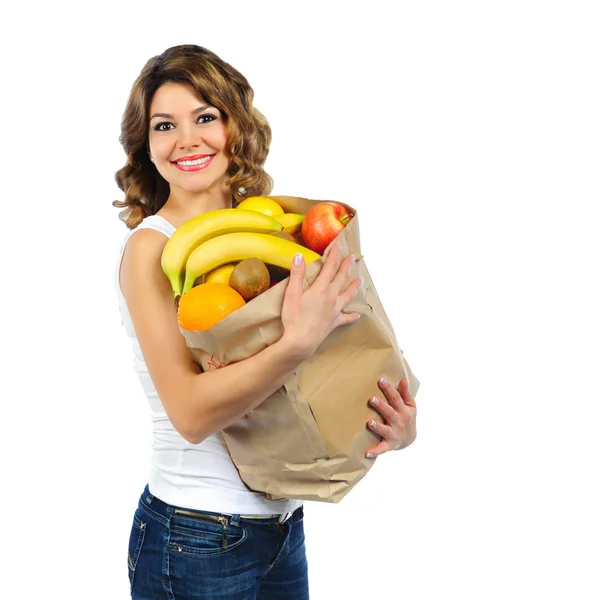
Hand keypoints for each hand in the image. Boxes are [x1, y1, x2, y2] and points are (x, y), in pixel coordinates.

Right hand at [280, 242, 362, 357]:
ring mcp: (335, 310)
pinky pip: (346, 318)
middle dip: (346, 266)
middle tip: (351, 257)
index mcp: (321, 288)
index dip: (334, 255)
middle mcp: (331, 297)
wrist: (301, 341)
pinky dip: (352, 316)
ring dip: (354, 286)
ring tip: (360, 280)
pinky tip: (357, 314)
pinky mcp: (334, 322)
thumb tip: (299, 256)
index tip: (338, 245)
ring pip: (348, 295)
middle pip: (342, 278)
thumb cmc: (294, 317)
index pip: (330, 267)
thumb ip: (297, 274)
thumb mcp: (291, 294)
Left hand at [365, 377, 416, 457]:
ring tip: (369, 422)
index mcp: (404, 411)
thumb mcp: (410, 406)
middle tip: (372, 399)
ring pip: (385, 430)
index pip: (396, 398)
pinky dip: (375, 451)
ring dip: (377, 427)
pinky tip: (366, 453)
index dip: (389, 389)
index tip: (380, 380)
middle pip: (390, 413)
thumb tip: (403, 379)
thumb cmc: (407, 418)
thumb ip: (405, 393)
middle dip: (381, 406)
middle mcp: (399, 422)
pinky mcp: (389, 445)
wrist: (410, 440)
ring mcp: (394, 434)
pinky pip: (382, 449)